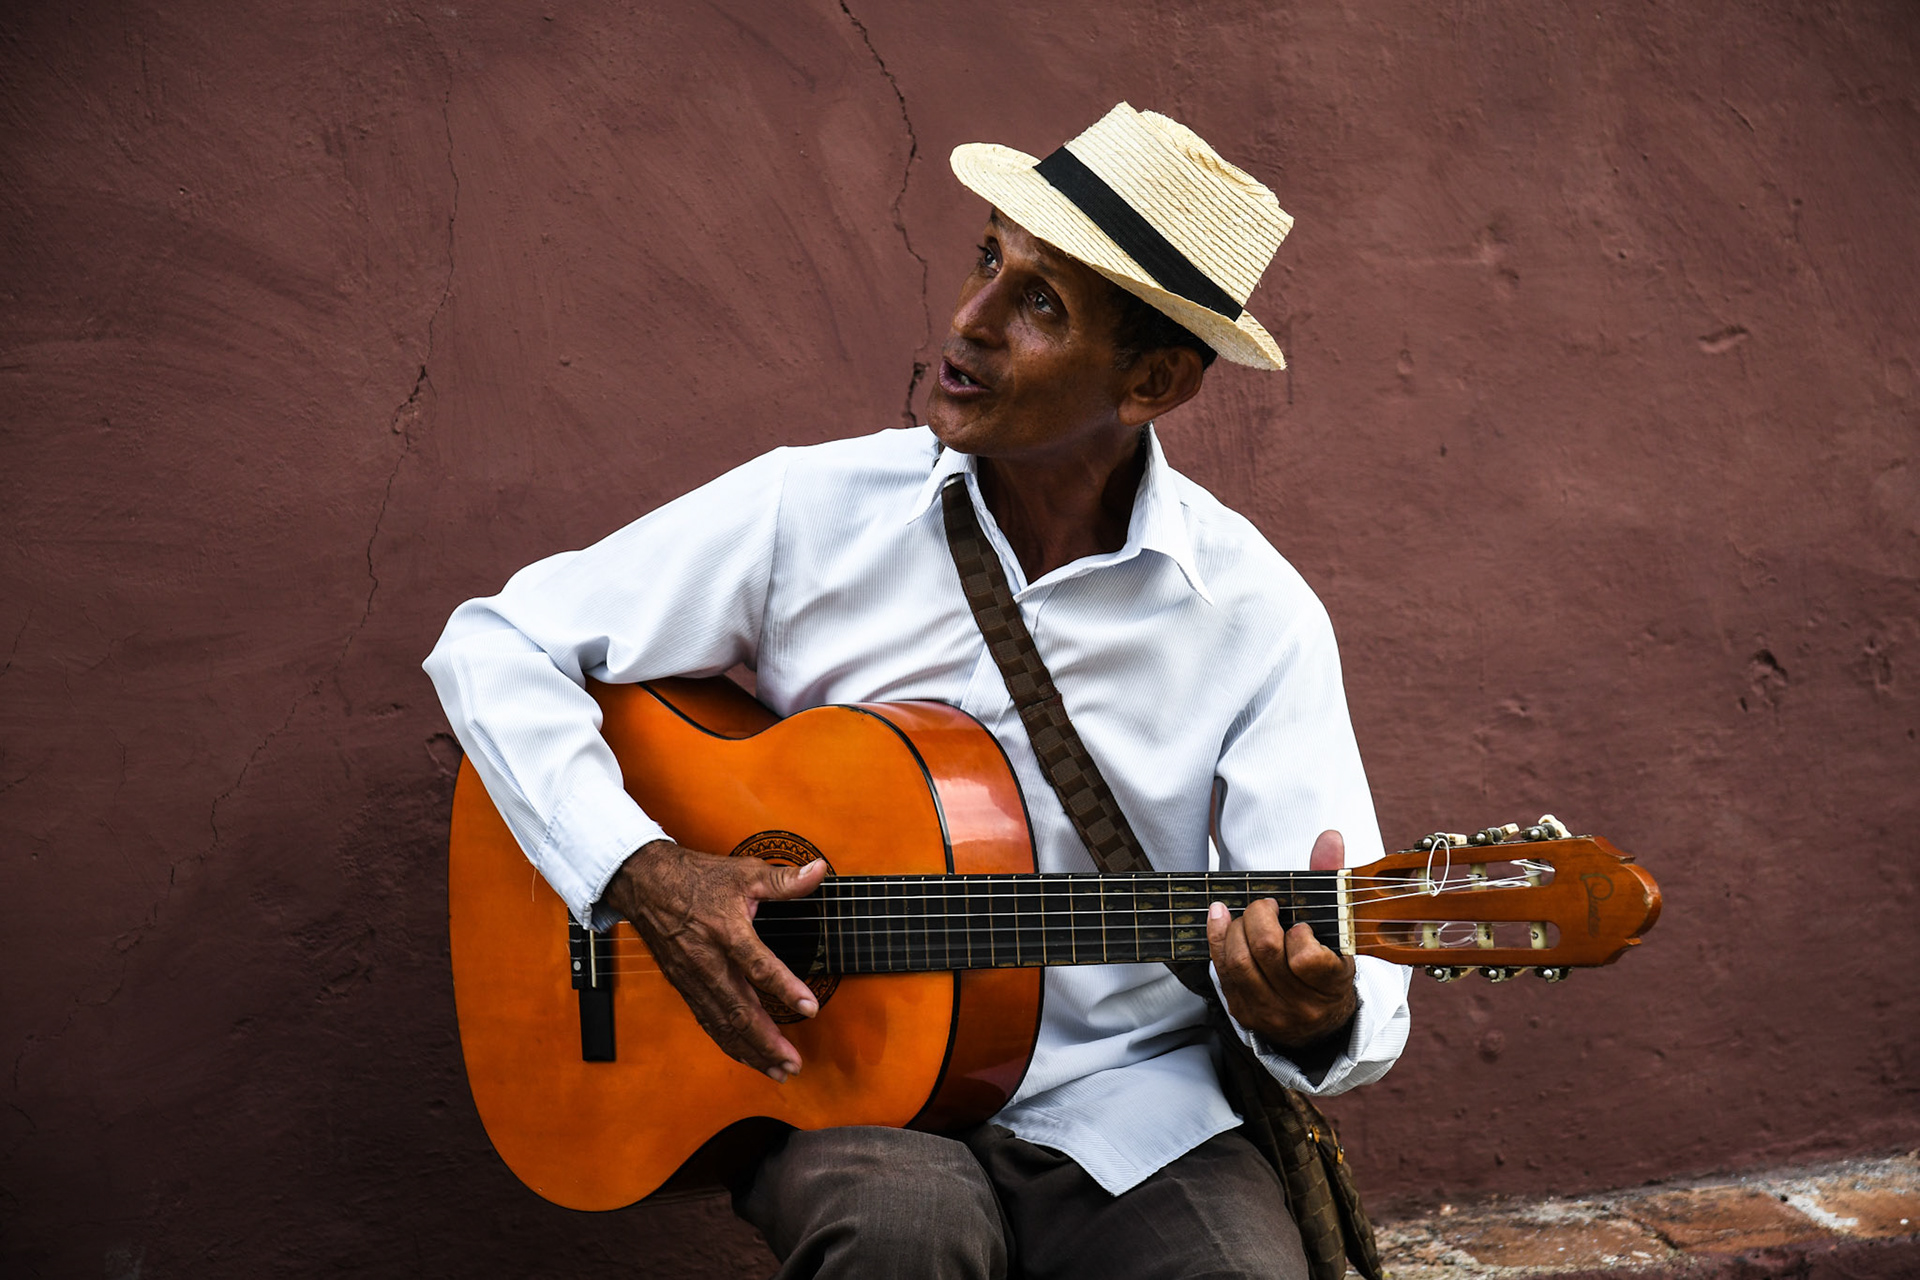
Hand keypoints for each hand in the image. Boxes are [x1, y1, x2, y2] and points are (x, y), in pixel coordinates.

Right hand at [599, 839, 827, 1081]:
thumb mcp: (744, 872)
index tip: (809, 1008)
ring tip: (779, 1071)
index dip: (785, 987)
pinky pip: (708, 1021)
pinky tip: (748, 1057)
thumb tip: (819, 870)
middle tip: (794, 1064)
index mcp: (725, 930)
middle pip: (738, 1009)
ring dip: (751, 1051)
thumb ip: (784, 879)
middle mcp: (707, 960)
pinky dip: (729, 1043)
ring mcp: (692, 978)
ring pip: (723, 1023)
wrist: (645, 884)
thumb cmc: (697, 878)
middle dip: (767, 1042)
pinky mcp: (684, 986)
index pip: (758, 964)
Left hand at [1207, 829, 1357, 1052]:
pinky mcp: (1245, 1013)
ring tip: (1247, 915)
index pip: (1307, 960)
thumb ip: (1332, 879)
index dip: (1299, 935)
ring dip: (1236, 928)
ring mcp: (1271, 1013)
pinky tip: (1221, 918)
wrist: (1319, 1021)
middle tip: (1266, 906)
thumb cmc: (1328, 961)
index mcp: (1333, 985)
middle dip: (1259, 917)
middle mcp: (1302, 1006)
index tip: (1301, 926)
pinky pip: (1222, 972)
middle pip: (1266, 952)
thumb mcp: (1339, 928)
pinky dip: (1217, 938)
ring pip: (1239, 963)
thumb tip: (1330, 837)